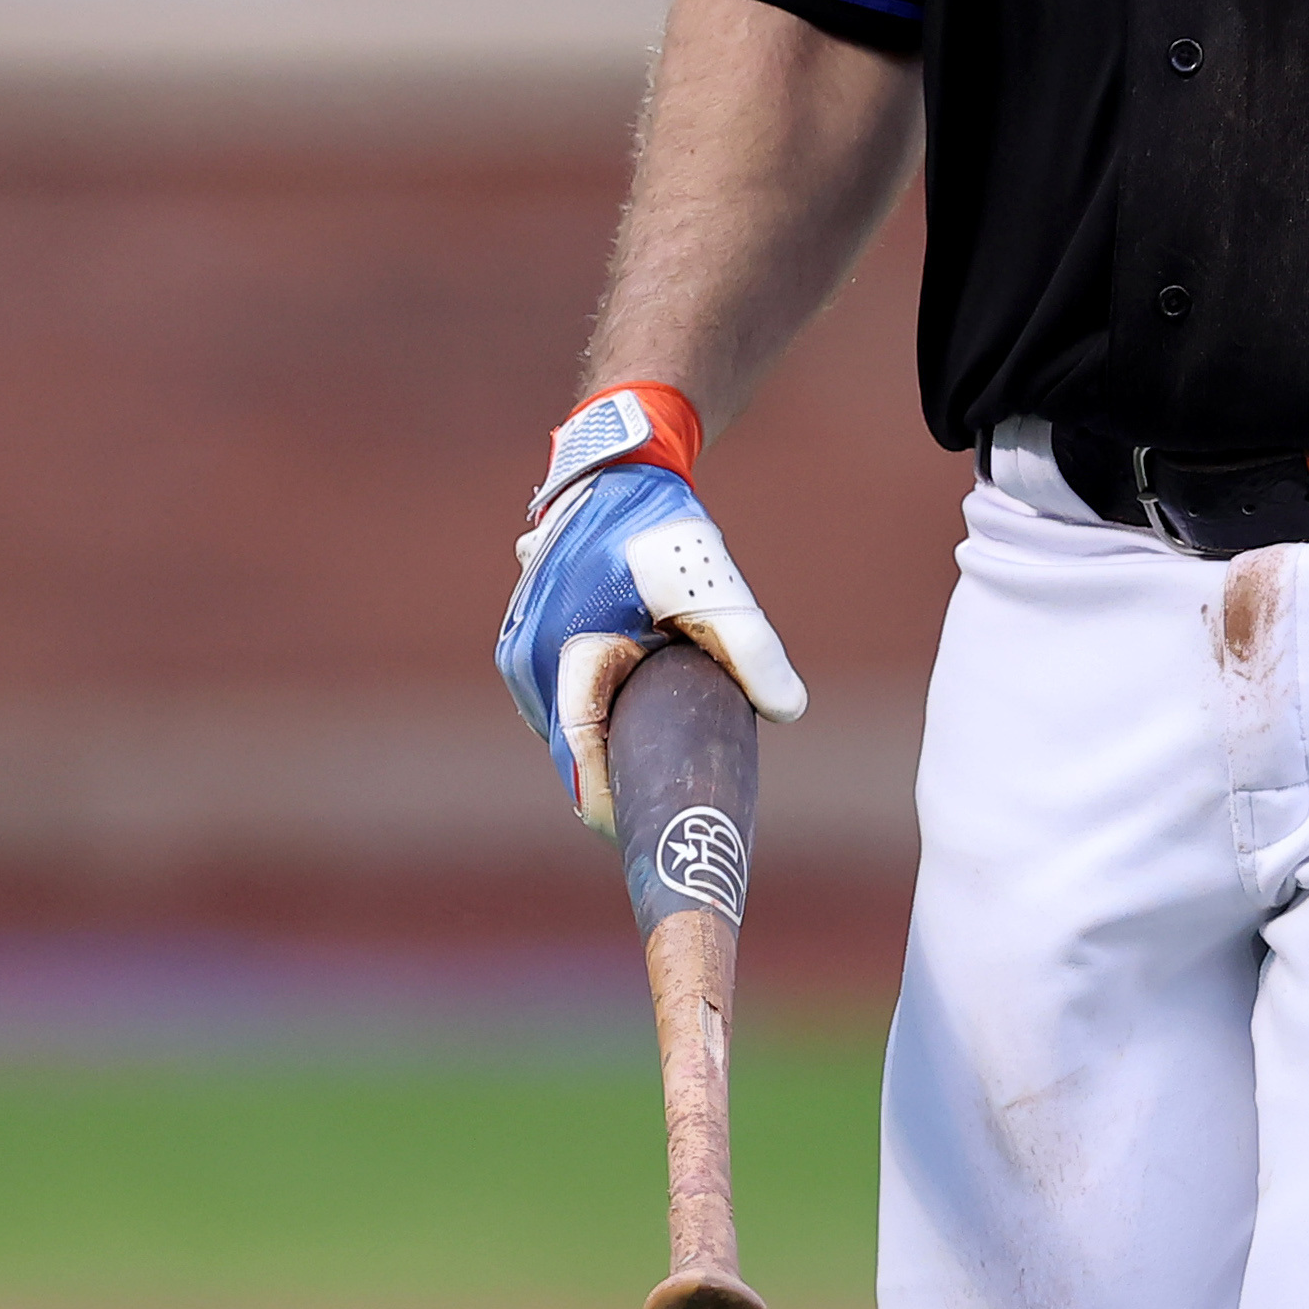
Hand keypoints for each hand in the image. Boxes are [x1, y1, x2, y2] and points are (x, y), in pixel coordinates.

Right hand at [495, 386, 805, 832]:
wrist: (617, 469)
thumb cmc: (661, 527)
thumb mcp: (711, 585)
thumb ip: (751, 646)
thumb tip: (790, 710)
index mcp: (561, 657)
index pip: (579, 758)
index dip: (608, 806)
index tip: (644, 840)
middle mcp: (524, 662)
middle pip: (572, 747)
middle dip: (615, 780)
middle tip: (667, 817)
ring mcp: (518, 652)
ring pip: (565, 725)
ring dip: (604, 747)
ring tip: (658, 782)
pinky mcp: (525, 641)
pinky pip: (561, 699)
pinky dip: (594, 718)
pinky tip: (636, 729)